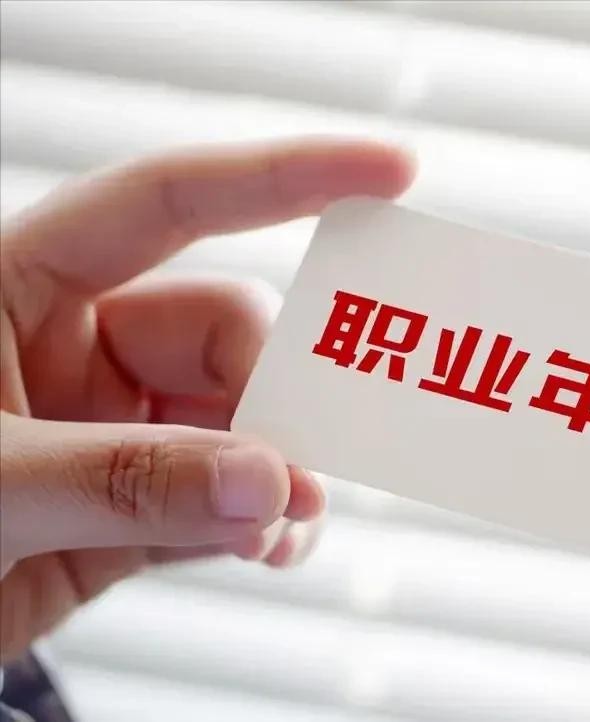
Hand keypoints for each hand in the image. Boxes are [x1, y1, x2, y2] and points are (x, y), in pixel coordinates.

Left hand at [0, 138, 414, 660]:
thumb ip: (124, 479)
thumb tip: (272, 484)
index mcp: (18, 286)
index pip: (169, 201)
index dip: (284, 177)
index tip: (390, 172)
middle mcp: (76, 344)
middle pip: (226, 331)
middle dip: (277, 391)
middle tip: (304, 457)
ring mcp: (113, 427)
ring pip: (240, 420)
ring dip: (280, 469)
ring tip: (291, 520)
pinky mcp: (134, 506)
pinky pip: (226, 497)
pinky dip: (260, 523)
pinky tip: (271, 547)